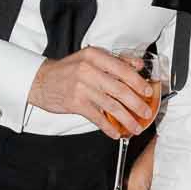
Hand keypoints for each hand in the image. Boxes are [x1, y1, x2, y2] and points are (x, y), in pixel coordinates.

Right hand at [29, 47, 152, 139]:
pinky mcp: (76, 103)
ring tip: (136, 127)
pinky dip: (108, 127)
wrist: (41, 81)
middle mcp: (88, 70)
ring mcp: (82, 87)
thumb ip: (115, 60)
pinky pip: (97, 117)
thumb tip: (138, 64)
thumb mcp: (90, 58)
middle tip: (146, 112)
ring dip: (126, 119)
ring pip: (111, 106)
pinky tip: (116, 133)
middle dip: (137, 104)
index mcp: (95, 56)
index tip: (148, 92)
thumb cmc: (67, 70)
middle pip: (120, 89)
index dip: (138, 82)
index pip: (123, 69)